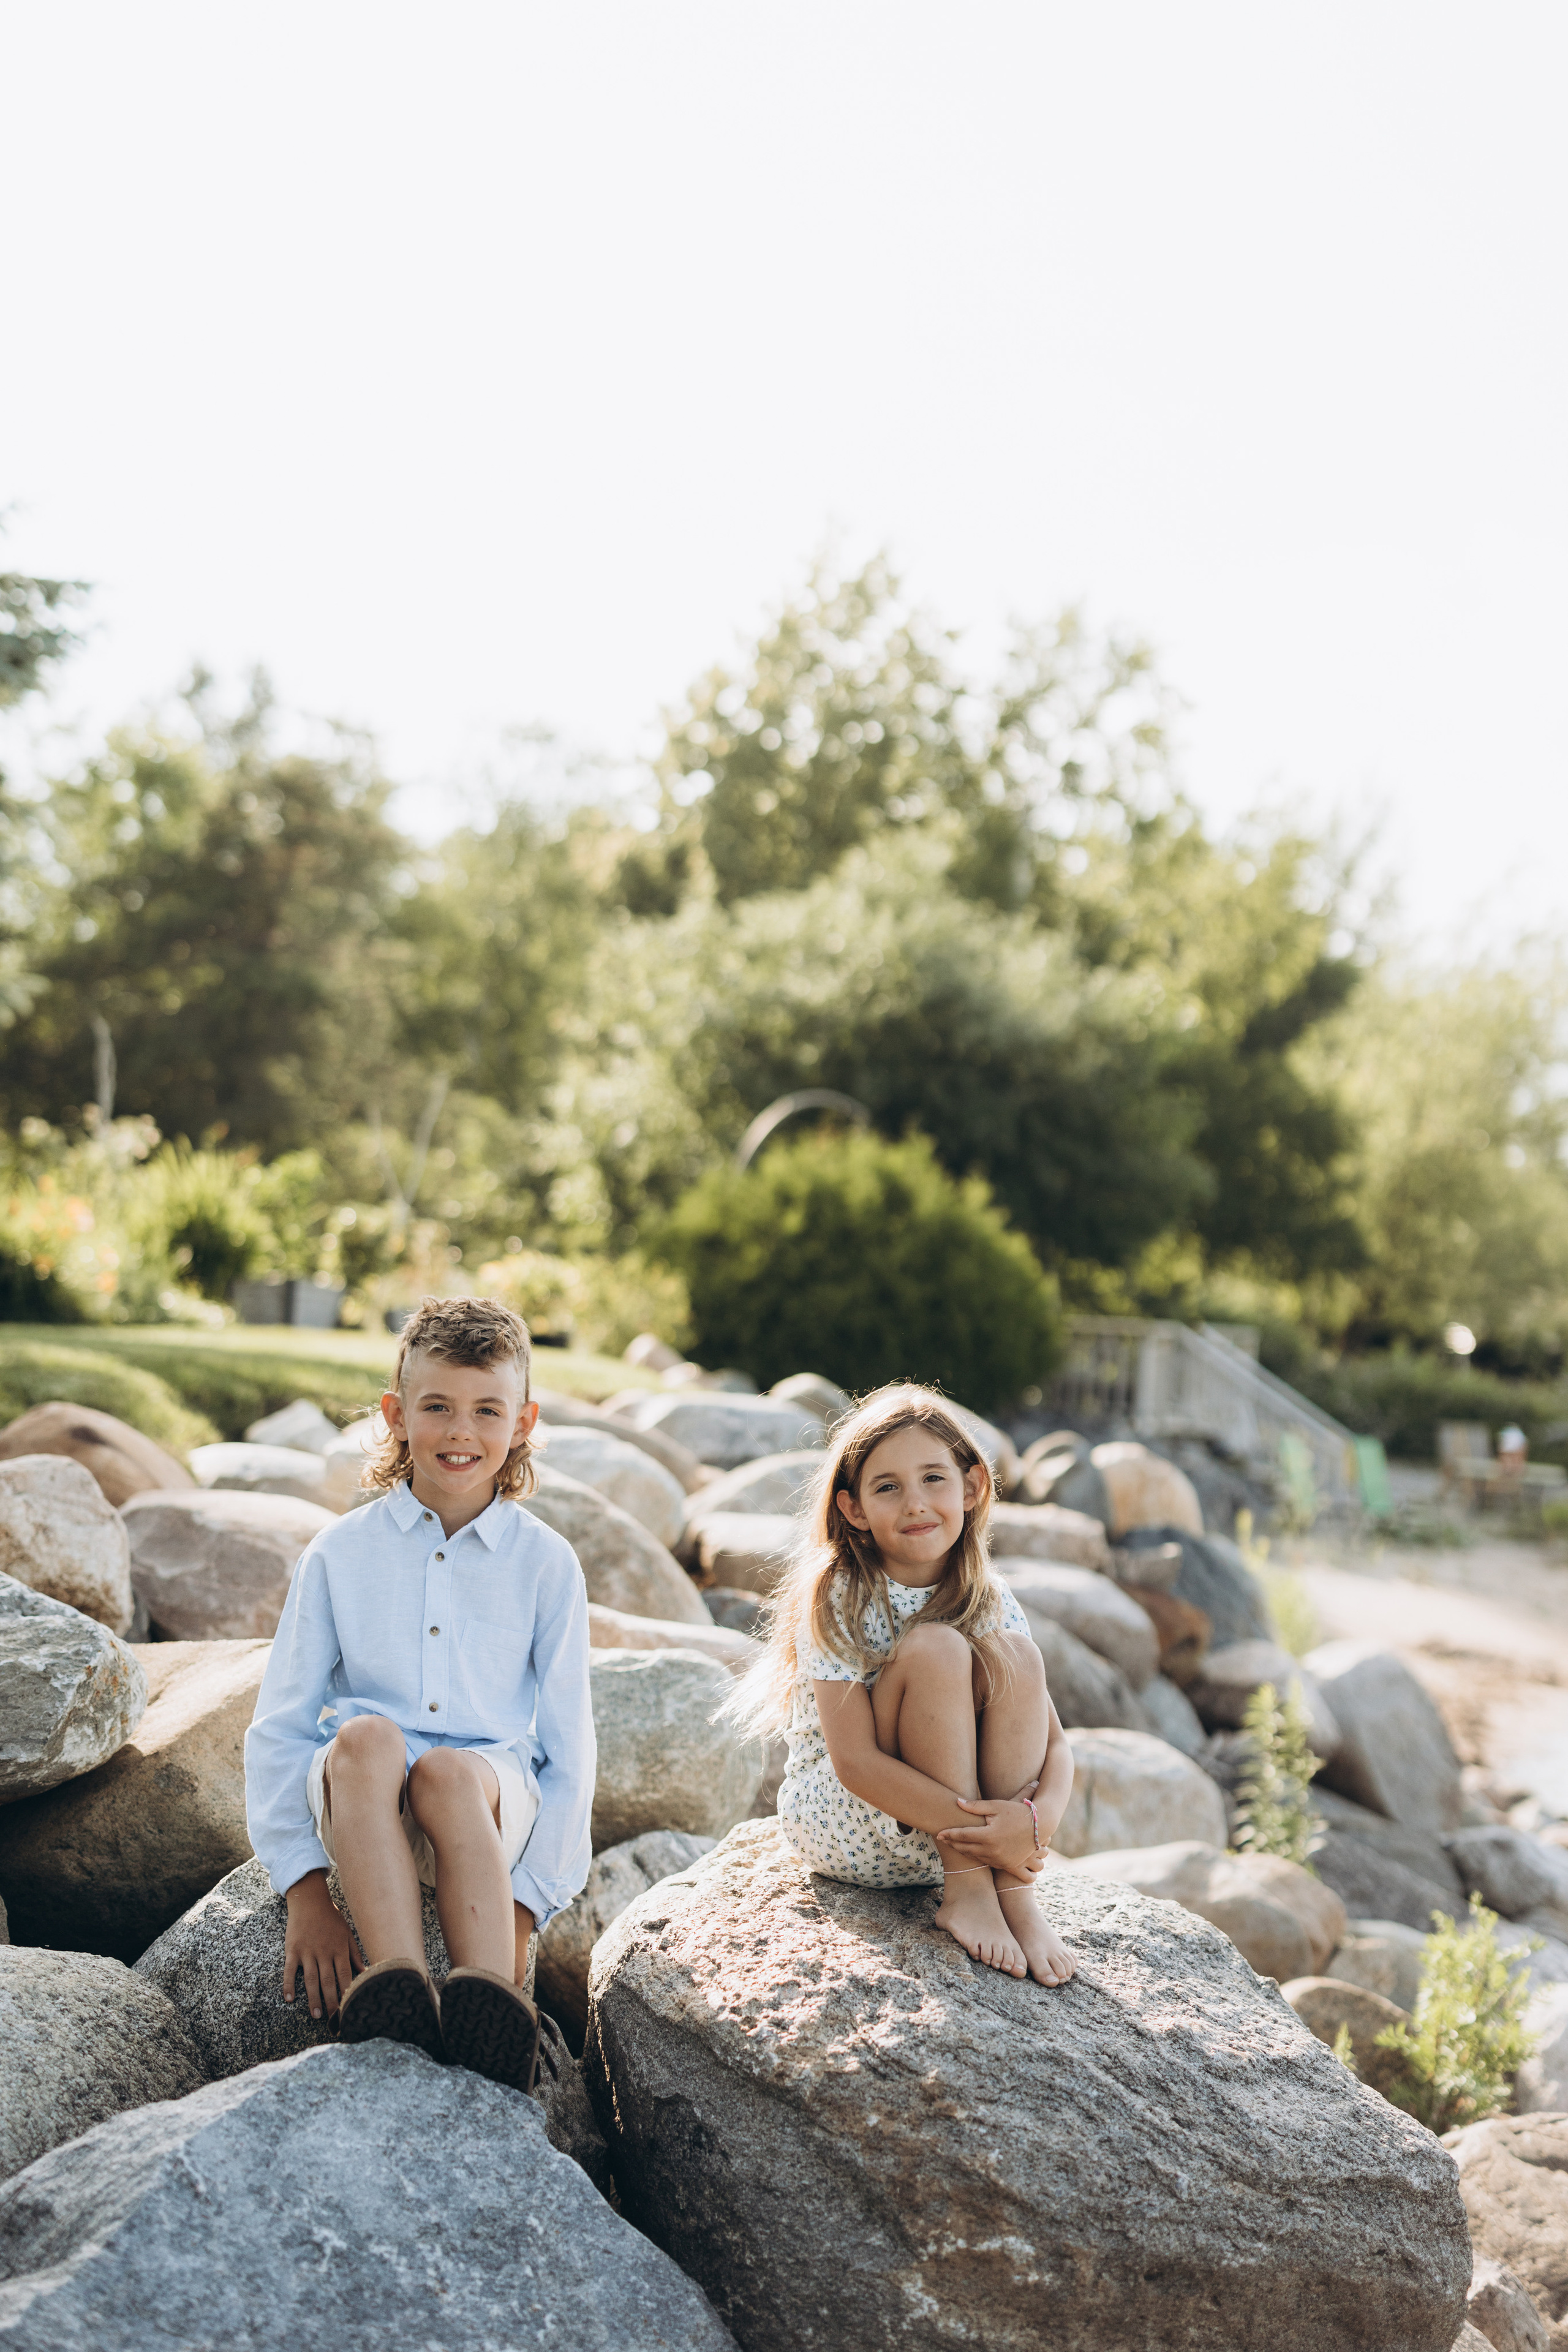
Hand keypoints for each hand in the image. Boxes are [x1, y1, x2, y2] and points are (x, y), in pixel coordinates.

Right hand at [283, 1870, 360, 2019]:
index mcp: (339, 1949)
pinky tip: (288, 1998)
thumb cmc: (331, 1919)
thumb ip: (355, 1954)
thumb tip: (365, 1972)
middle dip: (332, 2001)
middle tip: (334, 2020)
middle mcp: (324, 1952)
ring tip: (316, 2015)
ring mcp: (307, 1951)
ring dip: (313, 1998)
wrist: (310, 1901)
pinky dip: (288, 1984)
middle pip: (328, 1981)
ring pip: (310, 1979)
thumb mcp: (347, 1934)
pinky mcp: (292, 1950)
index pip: (345, 1975)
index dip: (347, 1992)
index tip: (350, 2008)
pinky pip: (289, 1970)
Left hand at [935, 1794, 1043, 1877]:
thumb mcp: (996, 1806)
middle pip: (966, 1849)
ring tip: (956, 1846)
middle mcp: (993, 1851)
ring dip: (965, 1852)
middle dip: (953, 1844)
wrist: (1040, 1825)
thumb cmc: (1017, 1811)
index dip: (949, 1834)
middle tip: (944, 1839)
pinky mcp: (1009, 1865)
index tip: (939, 1832)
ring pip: (976, 1858)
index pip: (962, 1835)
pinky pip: (990, 1866)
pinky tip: (974, 1855)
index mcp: (988, 1836)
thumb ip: (975, 1806)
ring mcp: (1001, 1860)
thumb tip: (957, 1802)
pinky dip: (980, 1860)